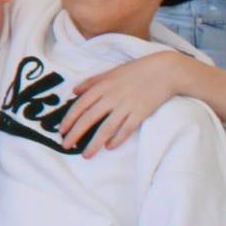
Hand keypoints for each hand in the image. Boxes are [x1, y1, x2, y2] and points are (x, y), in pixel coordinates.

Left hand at [61, 51, 185, 155]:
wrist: (165, 71)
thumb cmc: (136, 70)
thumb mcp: (110, 72)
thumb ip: (91, 82)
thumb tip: (73, 92)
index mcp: (102, 86)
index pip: (80, 105)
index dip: (69, 119)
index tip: (61, 131)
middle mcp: (111, 97)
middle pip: (89, 118)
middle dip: (75, 134)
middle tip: (65, 146)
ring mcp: (127, 106)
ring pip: (106, 128)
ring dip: (94, 143)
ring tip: (86, 155)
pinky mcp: (141, 113)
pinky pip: (126, 129)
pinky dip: (117, 139)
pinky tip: (109, 147)